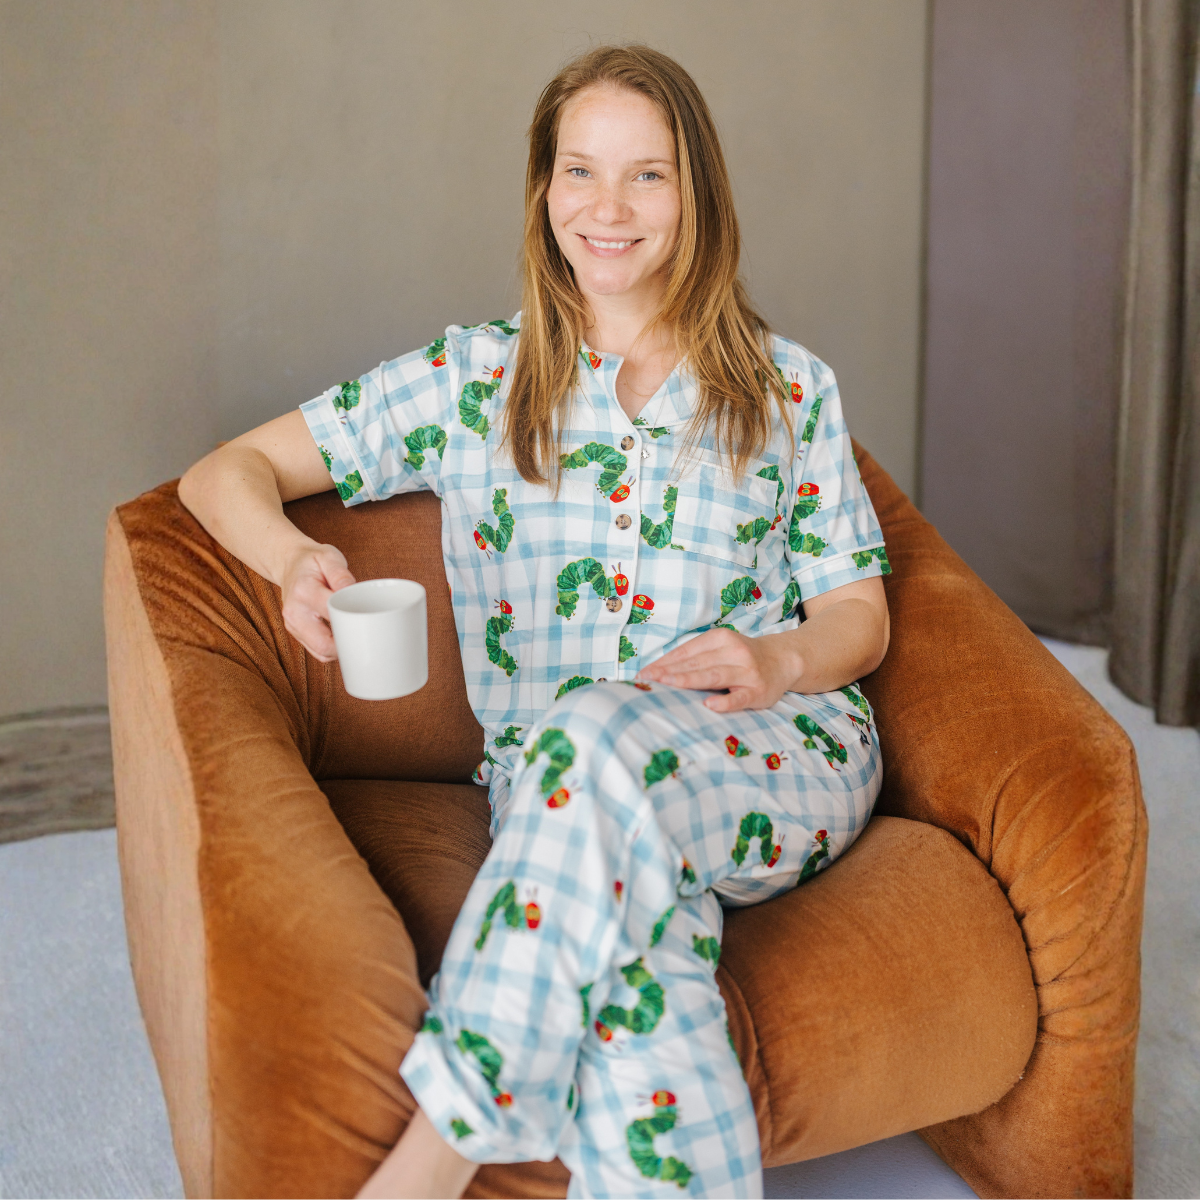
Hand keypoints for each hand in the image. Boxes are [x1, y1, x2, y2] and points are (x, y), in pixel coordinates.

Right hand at [279, 542, 356, 661]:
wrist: (289, 564)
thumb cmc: (312, 561)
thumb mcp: (328, 556)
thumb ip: (340, 573)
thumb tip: (352, 590)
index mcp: (304, 591)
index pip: (331, 614)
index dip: (353, 621)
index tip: (370, 620)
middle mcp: (295, 612)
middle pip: (324, 644)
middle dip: (349, 643)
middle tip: (367, 633)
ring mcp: (293, 625)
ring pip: (321, 653)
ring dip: (342, 649)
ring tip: (356, 634)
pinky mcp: (296, 632)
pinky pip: (317, 651)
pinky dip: (333, 649)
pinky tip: (344, 637)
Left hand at [635, 627, 800, 712]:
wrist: (783, 660)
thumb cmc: (741, 657)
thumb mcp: (719, 648)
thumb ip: (693, 657)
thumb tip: (656, 670)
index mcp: (720, 638)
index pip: (686, 652)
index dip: (664, 663)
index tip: (644, 674)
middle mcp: (734, 652)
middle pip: (697, 663)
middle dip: (669, 672)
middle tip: (647, 681)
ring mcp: (747, 672)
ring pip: (714, 676)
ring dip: (688, 681)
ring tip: (667, 685)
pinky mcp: (758, 691)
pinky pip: (740, 698)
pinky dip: (726, 701)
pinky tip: (710, 705)